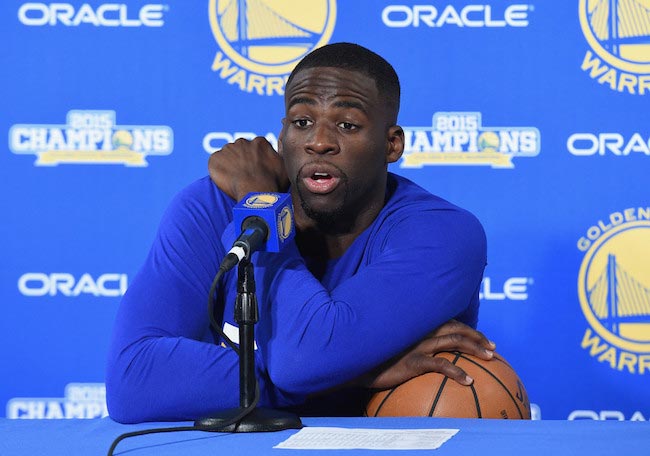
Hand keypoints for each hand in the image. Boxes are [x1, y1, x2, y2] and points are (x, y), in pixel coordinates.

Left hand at [208, 137, 288, 200]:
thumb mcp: (284, 167)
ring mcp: (227, 149)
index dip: (255, 161)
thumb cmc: (272, 182)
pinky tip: (226, 181)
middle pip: (240, 150)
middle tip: (245, 176)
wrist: (255, 193)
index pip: (255, 149)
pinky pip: (215, 163)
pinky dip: (218, 171)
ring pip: (227, 156)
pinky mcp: (215, 159)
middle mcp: (243, 142)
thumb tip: (278, 154)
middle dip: (241, 161)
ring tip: (235, 181)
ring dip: (230, 166)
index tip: (255, 171)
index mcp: (260, 142)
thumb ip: (278, 156)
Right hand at [357, 320, 495, 389]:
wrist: (355, 363)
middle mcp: (420, 331)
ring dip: (475, 348)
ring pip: (454, 341)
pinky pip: (441, 365)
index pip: (448, 321)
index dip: (467, 328)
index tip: (482, 338)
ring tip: (489, 358)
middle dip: (477, 336)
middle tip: (493, 347)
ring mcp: (417, 345)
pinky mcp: (413, 361)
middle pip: (456, 328)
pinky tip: (469, 381)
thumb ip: (407, 345)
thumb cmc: (372, 356)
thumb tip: (424, 356)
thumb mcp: (391, 347)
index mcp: (416, 325)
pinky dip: (458, 372)